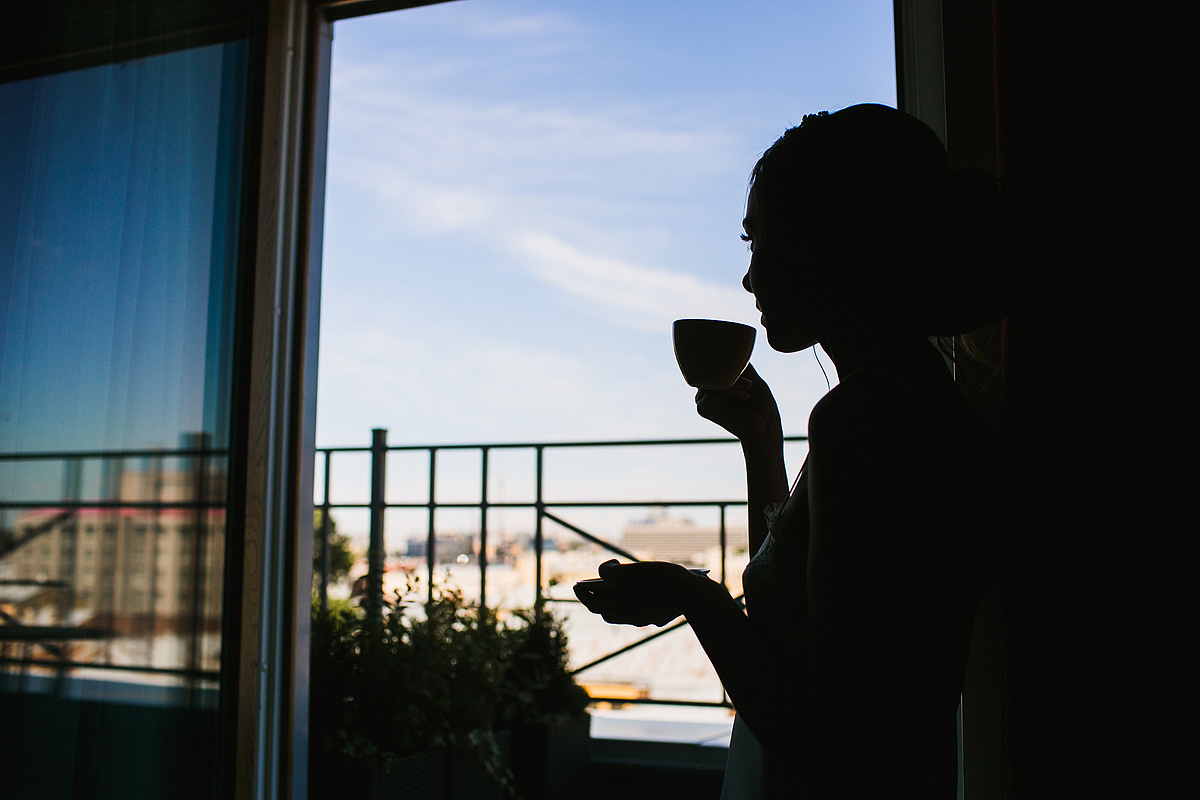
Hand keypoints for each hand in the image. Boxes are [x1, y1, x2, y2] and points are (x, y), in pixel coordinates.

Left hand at [574, 560, 705, 626]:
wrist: (694, 595)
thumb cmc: (662, 580)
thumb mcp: (633, 570)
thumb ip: (612, 572)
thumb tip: (605, 572)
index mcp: (620, 608)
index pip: (594, 604)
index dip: (583, 594)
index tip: (577, 584)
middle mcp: (631, 617)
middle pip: (607, 610)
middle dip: (598, 599)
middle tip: (594, 586)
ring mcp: (646, 618)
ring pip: (624, 612)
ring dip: (616, 600)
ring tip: (616, 586)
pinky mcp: (660, 616)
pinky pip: (642, 610)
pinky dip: (634, 601)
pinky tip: (639, 591)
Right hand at [695, 364, 782, 449]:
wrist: (764, 426)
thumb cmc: (760, 402)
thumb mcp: (750, 376)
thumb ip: (736, 364)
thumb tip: (725, 349)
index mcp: (714, 382)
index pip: (713, 362)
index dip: (727, 361)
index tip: (748, 369)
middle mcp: (705, 390)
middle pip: (710, 369)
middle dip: (730, 371)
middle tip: (749, 381)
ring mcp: (702, 400)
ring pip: (711, 380)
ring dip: (732, 381)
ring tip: (748, 387)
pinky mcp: (704, 410)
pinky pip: (713, 392)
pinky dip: (731, 391)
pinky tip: (745, 396)